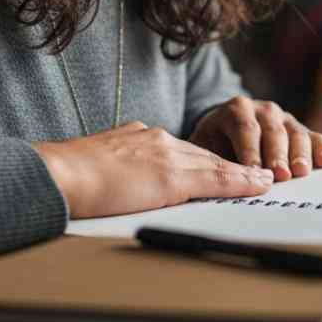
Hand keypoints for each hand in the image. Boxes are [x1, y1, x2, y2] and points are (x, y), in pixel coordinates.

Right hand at [32, 121, 272, 219]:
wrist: (55, 174)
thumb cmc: (64, 175)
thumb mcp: (96, 161)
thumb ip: (116, 162)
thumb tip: (122, 174)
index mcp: (138, 137)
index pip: (180, 151)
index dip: (203, 161)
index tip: (218, 166)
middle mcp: (157, 140)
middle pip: (204, 155)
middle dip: (232, 164)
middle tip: (258, 172)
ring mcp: (166, 156)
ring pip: (215, 165)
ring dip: (244, 173)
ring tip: (267, 179)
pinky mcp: (171, 176)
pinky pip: (216, 179)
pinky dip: (241, 182)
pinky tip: (258, 185)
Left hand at [191, 95, 321, 182]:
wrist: (226, 132)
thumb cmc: (215, 144)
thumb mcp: (205, 147)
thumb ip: (212, 160)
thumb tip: (214, 183)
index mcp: (237, 110)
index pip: (245, 129)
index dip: (250, 151)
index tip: (253, 171)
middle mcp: (263, 110)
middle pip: (273, 131)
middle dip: (277, 155)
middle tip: (281, 175)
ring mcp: (284, 119)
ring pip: (296, 133)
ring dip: (300, 153)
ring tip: (301, 171)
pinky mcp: (300, 130)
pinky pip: (315, 137)